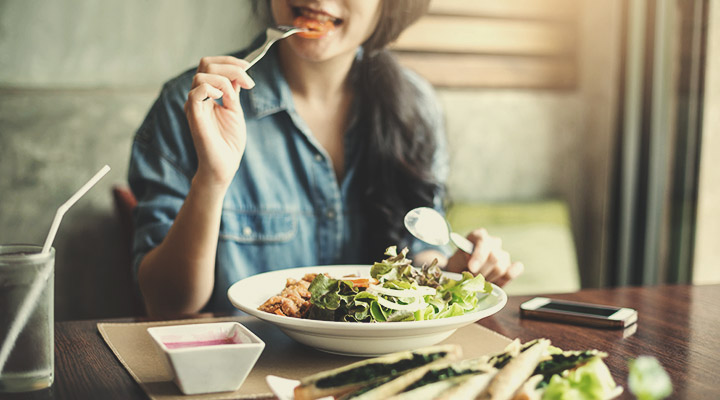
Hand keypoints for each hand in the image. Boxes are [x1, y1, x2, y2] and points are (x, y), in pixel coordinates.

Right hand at [184, 56, 255, 188]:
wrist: (224, 165)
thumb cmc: (229, 142)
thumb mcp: (235, 110)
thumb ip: (233, 91)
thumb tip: (238, 72)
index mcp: (207, 94)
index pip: (210, 65)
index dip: (229, 62)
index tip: (248, 67)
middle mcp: (198, 97)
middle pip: (205, 64)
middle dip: (230, 67)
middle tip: (248, 82)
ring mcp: (194, 105)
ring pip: (201, 75)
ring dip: (224, 80)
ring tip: (234, 98)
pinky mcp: (193, 115)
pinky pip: (196, 92)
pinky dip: (212, 89)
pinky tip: (223, 99)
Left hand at [445, 228, 523, 286]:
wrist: (463, 273)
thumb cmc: (458, 265)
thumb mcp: (454, 261)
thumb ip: (462, 260)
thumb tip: (472, 263)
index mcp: (479, 235)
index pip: (483, 243)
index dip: (478, 257)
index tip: (471, 268)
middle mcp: (493, 242)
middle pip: (494, 257)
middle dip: (481, 272)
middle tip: (471, 280)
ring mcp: (503, 254)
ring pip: (501, 268)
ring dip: (488, 279)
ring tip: (478, 282)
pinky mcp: (510, 266)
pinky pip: (517, 269)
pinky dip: (510, 276)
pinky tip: (498, 282)